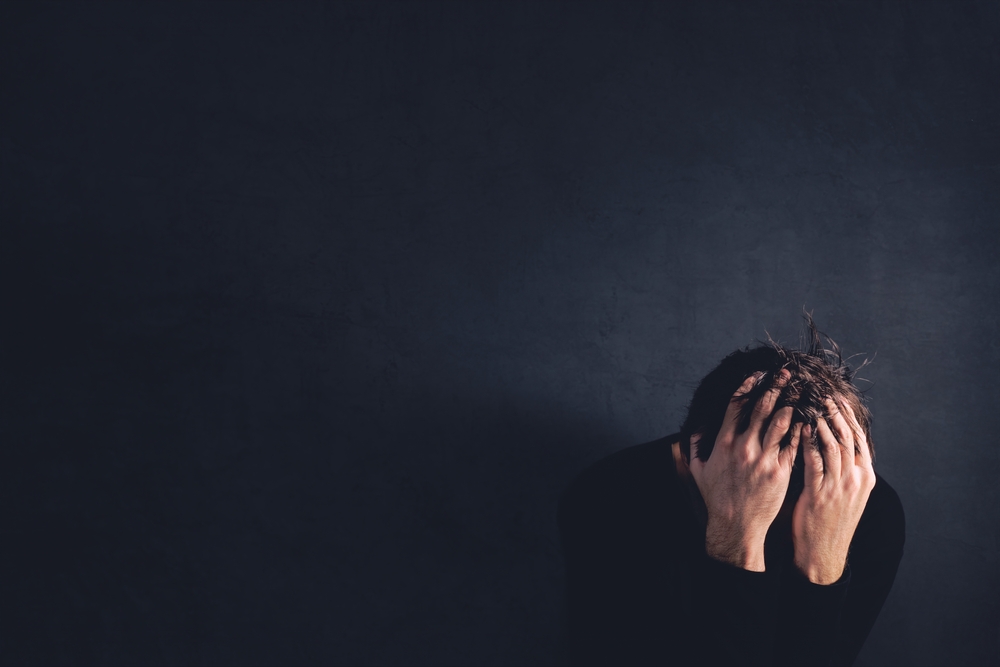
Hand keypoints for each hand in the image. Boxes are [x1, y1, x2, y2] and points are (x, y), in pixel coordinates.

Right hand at [690, 371, 801, 570]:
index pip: (735, 406)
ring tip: (801, 391)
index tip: (757, 375)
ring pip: (780, 422)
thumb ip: (695, 446)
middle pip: (760, 408)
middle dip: (774, 387)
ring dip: (791, 403)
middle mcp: (743, 447)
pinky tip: (808, 418)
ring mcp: (762, 458)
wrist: (735, 524)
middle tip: (786, 374)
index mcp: (724, 443)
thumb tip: (696, 428)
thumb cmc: (716, 498)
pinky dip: (800, 429)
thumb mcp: (699, 470)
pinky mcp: (779, 470)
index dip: (747, 387)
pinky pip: (792, 444)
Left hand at [792, 398, 875, 583]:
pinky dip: (809, 442)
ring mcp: (839, 486)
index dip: (847, 416)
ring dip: (821, 422)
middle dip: (835, 413)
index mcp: (864, 476)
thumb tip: (836, 442)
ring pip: (833, 445)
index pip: (859, 438)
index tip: (837, 398)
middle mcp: (856, 479)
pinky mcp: (821, 493)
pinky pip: (815, 461)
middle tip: (823, 394)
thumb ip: (843, 468)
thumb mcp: (846, 493)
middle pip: (847, 437)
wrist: (824, 553)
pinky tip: (801, 428)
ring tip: (811, 403)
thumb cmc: (830, 520)